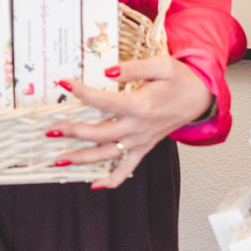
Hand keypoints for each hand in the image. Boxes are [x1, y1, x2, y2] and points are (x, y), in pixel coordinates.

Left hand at [46, 55, 213, 189]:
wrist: (201, 97)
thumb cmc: (180, 79)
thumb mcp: (160, 65)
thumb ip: (132, 68)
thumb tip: (107, 72)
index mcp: (140, 106)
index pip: (103, 102)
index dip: (81, 93)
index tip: (63, 83)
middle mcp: (138, 128)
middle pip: (99, 134)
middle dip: (72, 132)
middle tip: (50, 128)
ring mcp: (140, 142)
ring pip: (107, 155)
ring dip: (82, 159)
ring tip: (59, 159)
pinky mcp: (144, 149)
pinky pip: (126, 170)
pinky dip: (111, 181)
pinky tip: (94, 184)